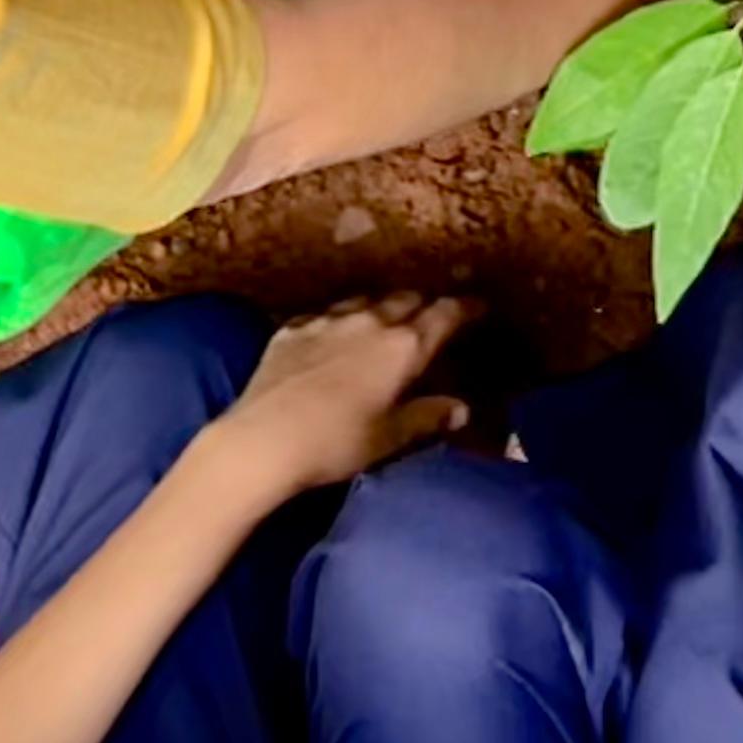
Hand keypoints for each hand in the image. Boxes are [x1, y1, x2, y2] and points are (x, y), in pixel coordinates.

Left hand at [218, 291, 475, 492]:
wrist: (263, 439)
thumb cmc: (336, 443)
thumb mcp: (390, 437)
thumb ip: (427, 417)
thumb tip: (461, 408)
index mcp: (402, 347)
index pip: (445, 315)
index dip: (466, 308)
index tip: (480, 306)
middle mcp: (369, 322)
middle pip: (406, 299)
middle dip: (424, 303)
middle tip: (434, 312)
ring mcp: (326, 321)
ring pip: (365, 300)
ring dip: (382, 306)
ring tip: (387, 316)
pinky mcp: (291, 330)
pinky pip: (324, 315)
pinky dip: (339, 320)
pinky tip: (333, 331)